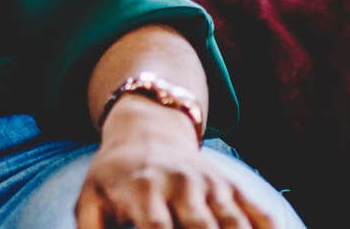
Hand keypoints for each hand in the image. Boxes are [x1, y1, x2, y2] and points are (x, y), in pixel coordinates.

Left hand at [76, 99, 276, 228]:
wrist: (145, 131)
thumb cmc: (113, 178)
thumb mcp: (90, 199)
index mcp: (143, 191)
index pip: (156, 228)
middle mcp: (182, 186)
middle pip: (204, 227)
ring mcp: (211, 185)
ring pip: (235, 222)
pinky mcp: (233, 186)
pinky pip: (258, 212)